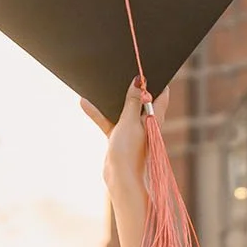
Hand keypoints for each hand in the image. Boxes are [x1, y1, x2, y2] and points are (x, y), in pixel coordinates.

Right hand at [80, 80, 168, 204]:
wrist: (119, 179)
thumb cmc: (129, 151)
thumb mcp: (129, 121)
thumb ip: (133, 101)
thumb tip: (139, 82)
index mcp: (154, 119)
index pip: (161, 95)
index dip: (157, 81)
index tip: (148, 68)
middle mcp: (145, 124)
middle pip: (140, 100)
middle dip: (133, 87)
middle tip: (123, 70)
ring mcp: (132, 131)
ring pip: (122, 110)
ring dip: (112, 100)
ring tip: (102, 82)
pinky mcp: (119, 138)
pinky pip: (109, 121)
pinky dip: (99, 114)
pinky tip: (85, 103)